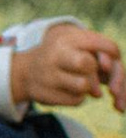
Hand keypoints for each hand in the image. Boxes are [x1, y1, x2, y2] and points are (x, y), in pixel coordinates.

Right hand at [10, 23, 125, 112]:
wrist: (26, 71)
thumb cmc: (66, 58)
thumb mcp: (81, 47)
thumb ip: (104, 57)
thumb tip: (109, 85)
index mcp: (67, 38)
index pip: (105, 47)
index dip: (112, 57)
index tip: (107, 64)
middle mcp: (54, 54)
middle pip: (87, 64)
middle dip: (94, 73)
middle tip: (89, 74)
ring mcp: (47, 75)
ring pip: (83, 86)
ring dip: (88, 88)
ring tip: (77, 83)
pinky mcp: (45, 94)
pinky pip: (76, 100)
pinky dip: (77, 97)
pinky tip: (66, 91)